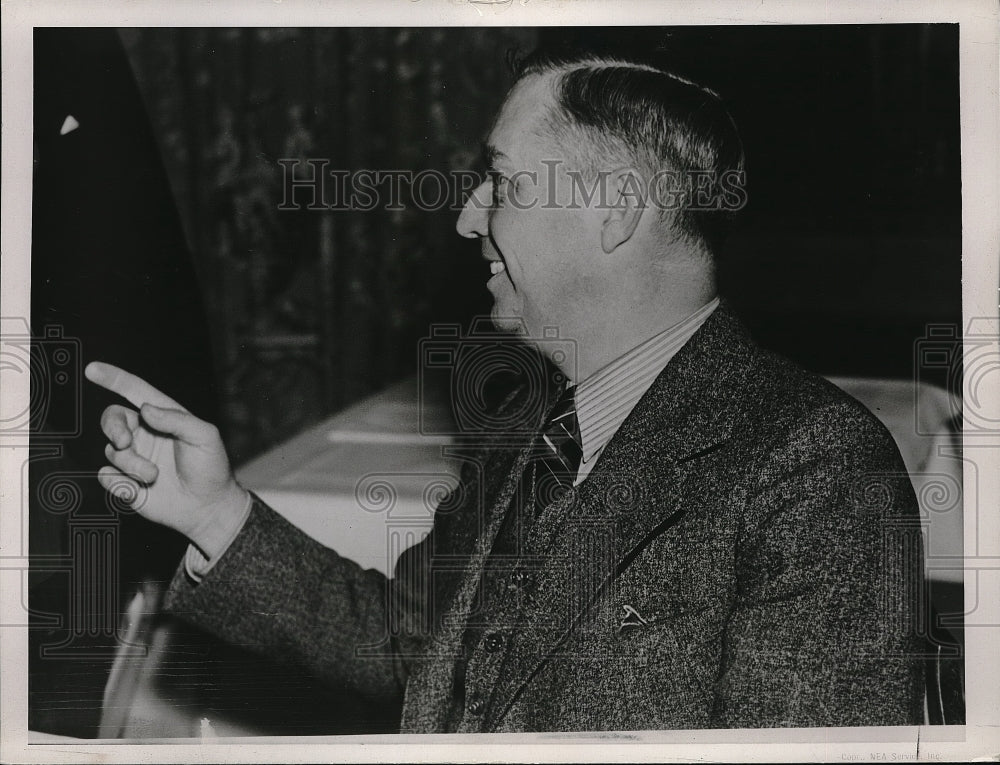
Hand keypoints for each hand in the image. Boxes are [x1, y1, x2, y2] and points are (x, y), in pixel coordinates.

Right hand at [85, 361, 248, 558]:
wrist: (208, 507)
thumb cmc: (211, 468)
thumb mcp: (205, 437)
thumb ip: (177, 419)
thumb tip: (146, 409)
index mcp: (164, 417)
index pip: (135, 392)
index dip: (114, 379)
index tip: (93, 370)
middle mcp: (145, 435)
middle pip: (112, 418)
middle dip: (113, 427)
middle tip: (124, 441)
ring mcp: (135, 458)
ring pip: (111, 451)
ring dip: (130, 463)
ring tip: (154, 475)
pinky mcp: (126, 482)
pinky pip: (106, 477)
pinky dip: (119, 481)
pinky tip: (139, 488)